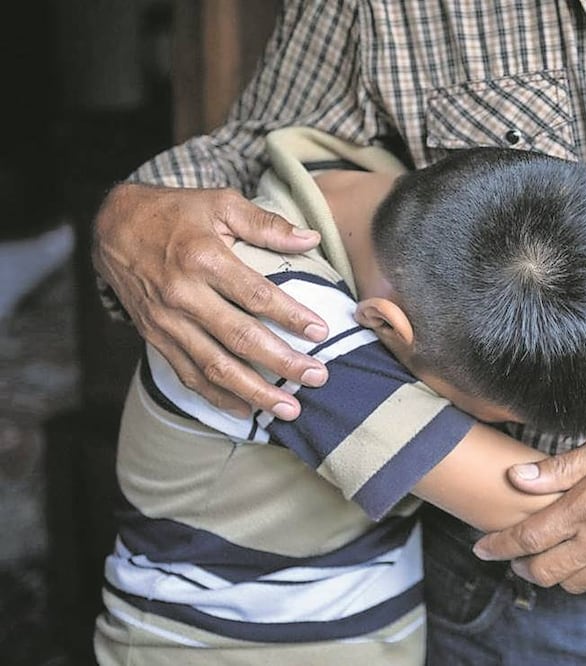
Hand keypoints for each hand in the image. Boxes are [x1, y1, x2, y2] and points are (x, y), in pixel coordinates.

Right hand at [92, 183, 328, 418]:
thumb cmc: (176, 212)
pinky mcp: (155, 338)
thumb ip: (267, 224)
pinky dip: (217, 397)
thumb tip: (311, 239)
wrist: (115, 226)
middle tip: (317, 377)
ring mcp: (167, 321)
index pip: (255, 295)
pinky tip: (246, 410)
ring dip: (254, 392)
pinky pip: (188, 375)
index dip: (290, 316)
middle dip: (282, 363)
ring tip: (289, 409)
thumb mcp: (221, 203)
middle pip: (240, 338)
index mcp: (203, 258)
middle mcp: (183, 295)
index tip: (321, 332)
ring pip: (214, 366)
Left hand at [472, 425, 585, 593]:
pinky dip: (584, 578)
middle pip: (544, 571)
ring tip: (548, 556)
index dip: (498, 545)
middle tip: (513, 555)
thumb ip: (560, 467)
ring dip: (552, 574)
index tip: (482, 547)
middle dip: (521, 566)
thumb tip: (518, 477)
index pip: (528, 537)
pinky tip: (585, 559)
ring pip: (571, 584)